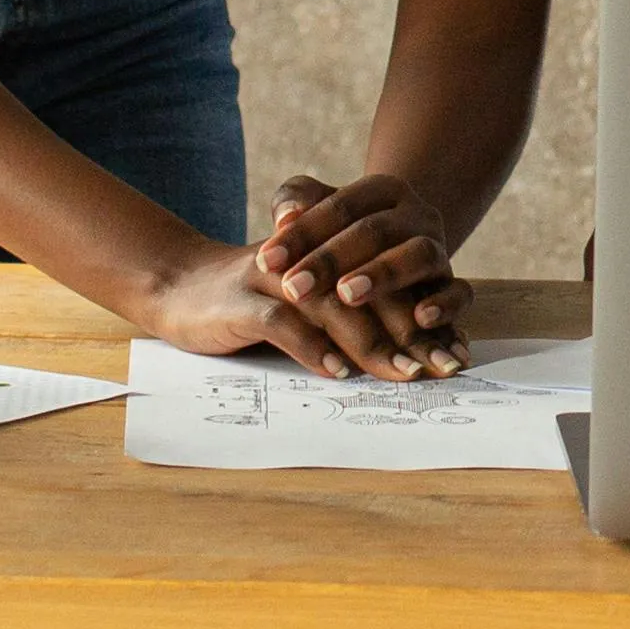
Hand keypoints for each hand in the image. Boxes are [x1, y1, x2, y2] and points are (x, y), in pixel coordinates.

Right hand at [142, 233, 417, 379]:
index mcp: (329, 255)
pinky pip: (283, 322)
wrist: (177, 285)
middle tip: (440, 367)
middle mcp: (308, 260)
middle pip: (369, 295)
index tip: (452, 353)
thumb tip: (406, 354)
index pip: (385, 285)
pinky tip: (338, 371)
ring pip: (333, 307)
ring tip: (403, 373)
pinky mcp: (242, 301)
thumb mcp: (302, 302)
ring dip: (372, 343)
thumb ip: (346, 317)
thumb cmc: (250, 301)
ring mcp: (274, 278)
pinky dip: (313, 348)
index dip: (421, 318)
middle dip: (409, 333)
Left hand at [248, 173, 474, 375]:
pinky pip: (461, 292)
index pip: (340, 206)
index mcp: (381, 191)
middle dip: (331, 260)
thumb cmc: (343, 234)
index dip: (301, 233)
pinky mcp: (453, 284)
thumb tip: (285, 217)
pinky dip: (445, 304)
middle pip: (376, 230)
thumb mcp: (318, 211)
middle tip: (293, 287)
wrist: (399, 247)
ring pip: (420, 255)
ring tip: (346, 295)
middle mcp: (415, 215)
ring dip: (383, 275)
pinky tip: (421, 319)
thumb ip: (295, 203)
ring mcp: (438, 248)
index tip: (265, 261)